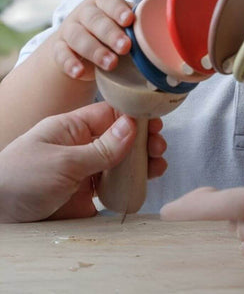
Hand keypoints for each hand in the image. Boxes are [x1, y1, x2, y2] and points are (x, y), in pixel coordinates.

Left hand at [0, 102, 166, 222]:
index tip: (154, 123)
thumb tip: (132, 126)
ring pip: (122, 161)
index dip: (134, 117)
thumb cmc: (18, 180)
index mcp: (72, 129)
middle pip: (121, 138)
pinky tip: (145, 182)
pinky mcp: (87, 196)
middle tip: (158, 147)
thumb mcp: (61, 162)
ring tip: (158, 165)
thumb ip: (100, 148)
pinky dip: (133, 184)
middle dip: (143, 140)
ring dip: (143, 161)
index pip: (110, 114)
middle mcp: (82, 147)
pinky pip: (115, 186)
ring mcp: (86, 171)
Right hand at [53, 0, 133, 80]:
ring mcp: (70, 30)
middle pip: (95, 20)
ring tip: (110, 63)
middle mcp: (85, 14)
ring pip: (78, 36)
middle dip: (111, 33)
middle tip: (125, 47)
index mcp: (104, 3)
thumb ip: (141, 26)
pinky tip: (80, 72)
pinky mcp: (59, 49)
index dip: (119, 10)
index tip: (129, 20)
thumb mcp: (125, 27)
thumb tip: (172, 33)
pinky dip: (69, 63)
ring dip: (95, 50)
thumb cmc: (112, 33)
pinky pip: (61, 54)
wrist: (77, 48)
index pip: (110, 1)